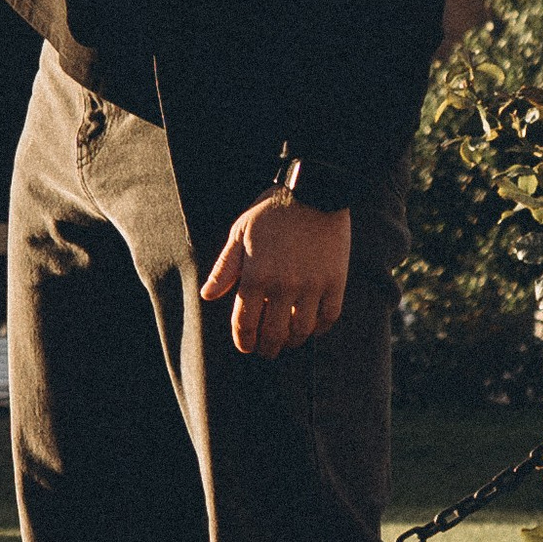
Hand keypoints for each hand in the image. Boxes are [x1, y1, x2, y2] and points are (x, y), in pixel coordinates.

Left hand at [200, 192, 352, 358]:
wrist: (314, 190)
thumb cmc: (272, 210)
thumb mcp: (240, 233)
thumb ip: (225, 268)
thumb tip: (208, 295)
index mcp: (256, 276)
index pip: (245, 324)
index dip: (243, 341)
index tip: (245, 346)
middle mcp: (283, 287)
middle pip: (274, 335)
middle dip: (267, 348)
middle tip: (266, 351)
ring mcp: (312, 286)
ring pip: (302, 331)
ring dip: (292, 342)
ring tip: (288, 341)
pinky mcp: (335, 282)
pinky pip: (329, 317)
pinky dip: (320, 328)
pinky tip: (312, 327)